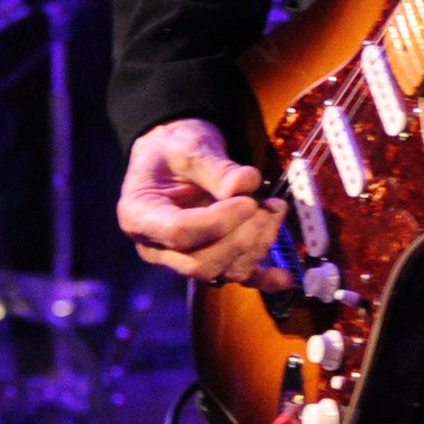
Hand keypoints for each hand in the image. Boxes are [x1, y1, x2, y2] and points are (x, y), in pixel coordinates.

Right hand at [119, 117, 292, 288]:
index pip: (178, 232)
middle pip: (200, 262)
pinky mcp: (212, 259)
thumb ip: (215, 166)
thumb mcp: (189, 145)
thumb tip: (247, 184)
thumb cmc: (173, 148)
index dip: (217, 222)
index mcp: (139, 216)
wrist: (176, 155)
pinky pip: (237, 277)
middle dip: (240, 238)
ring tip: (275, 209)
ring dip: (256, 246)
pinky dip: (263, 278)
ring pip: (223, 271)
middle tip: (266, 206)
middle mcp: (158, 247)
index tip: (247, 201)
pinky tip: (284, 277)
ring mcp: (184, 258)